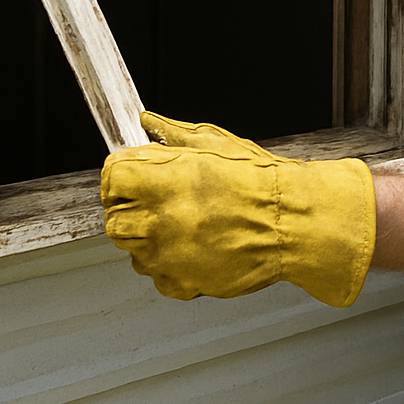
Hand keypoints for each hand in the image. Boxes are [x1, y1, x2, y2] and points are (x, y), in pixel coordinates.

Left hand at [101, 112, 375, 306]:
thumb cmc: (259, 182)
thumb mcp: (215, 142)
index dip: (122, 177)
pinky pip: (157, 277)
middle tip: (161, 204)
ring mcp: (165, 255)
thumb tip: (149, 122)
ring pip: (133, 250)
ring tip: (185, 226)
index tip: (133, 179)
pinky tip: (194, 249)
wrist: (292, 223)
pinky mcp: (181, 282)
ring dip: (150, 239)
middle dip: (132, 210)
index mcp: (158, 179)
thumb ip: (173, 133)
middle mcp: (155, 219)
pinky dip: (170, 267)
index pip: (111, 178)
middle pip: (115, 219)